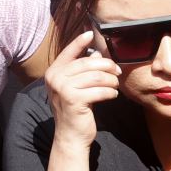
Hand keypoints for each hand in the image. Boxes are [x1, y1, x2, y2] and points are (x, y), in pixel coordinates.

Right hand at [45, 31, 121, 149]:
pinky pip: (99, 90)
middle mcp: (55, 78)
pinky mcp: (74, 99)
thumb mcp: (74, 88)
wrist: (70, 136)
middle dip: (106, 66)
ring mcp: (62, 88)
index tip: (90, 33)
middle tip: (117, 72)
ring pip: (95, 76)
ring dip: (111, 80)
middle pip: (87, 63)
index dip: (79, 42)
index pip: (68, 52)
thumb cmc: (75, 110)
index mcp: (53, 72)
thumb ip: (81, 71)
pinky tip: (113, 95)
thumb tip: (97, 54)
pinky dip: (110, 92)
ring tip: (115, 85)